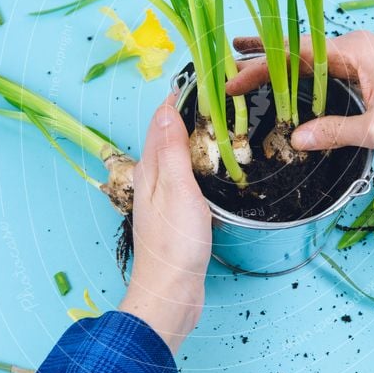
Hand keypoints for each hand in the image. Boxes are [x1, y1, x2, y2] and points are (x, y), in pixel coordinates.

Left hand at [118, 100, 211, 353]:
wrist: (171, 292)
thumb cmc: (175, 244)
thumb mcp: (177, 190)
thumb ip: (171, 150)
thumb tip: (167, 109)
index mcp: (149, 168)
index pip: (160, 120)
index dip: (179, 97)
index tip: (203, 79)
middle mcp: (152, 178)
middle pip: (168, 135)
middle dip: (190, 113)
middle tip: (221, 98)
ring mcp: (163, 196)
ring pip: (178, 156)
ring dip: (196, 137)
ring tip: (224, 123)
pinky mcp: (176, 213)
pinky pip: (187, 176)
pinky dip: (201, 162)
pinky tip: (216, 165)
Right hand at [227, 31, 373, 179]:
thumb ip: (335, 132)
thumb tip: (296, 140)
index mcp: (355, 50)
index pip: (295, 55)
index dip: (260, 67)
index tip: (232, 79)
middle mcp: (355, 48)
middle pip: (298, 53)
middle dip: (263, 62)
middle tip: (228, 71)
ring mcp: (362, 59)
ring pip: (310, 62)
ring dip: (281, 71)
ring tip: (247, 76)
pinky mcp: (368, 73)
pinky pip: (326, 73)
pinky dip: (302, 81)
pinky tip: (288, 89)